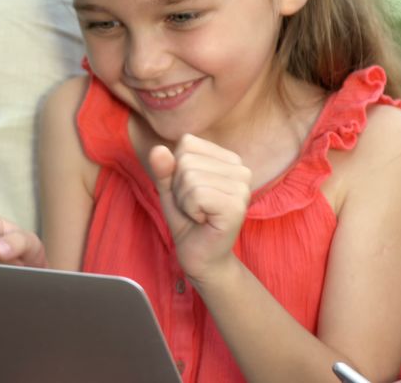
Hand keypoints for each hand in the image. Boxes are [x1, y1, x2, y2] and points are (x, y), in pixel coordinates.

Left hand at [149, 134, 251, 282]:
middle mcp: (241, 168)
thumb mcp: (171, 188)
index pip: (188, 143)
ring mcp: (242, 187)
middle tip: (194, 207)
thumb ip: (164, 167)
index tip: (190, 192)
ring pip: (190, 176)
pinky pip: (196, 194)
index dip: (177, 170)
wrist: (200, 257)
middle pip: (186, 160)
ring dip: (184, 201)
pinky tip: (203, 220)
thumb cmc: (188, 220)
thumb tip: (158, 149)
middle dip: (179, 187)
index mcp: (229, 159)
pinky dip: (190, 210)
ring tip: (198, 214)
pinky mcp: (236, 206)